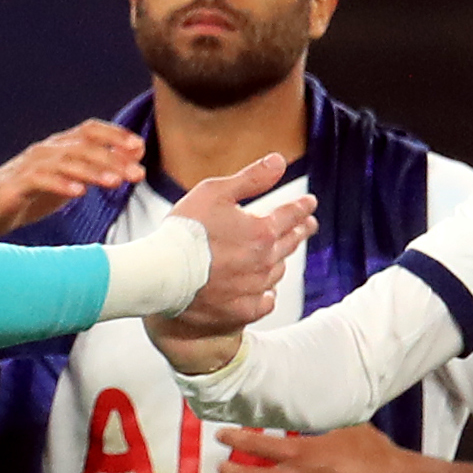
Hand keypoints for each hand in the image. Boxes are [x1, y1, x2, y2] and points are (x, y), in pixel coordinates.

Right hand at [0, 120, 143, 239]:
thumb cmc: (26, 198)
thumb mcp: (65, 183)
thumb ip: (94, 171)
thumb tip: (131, 161)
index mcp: (57, 147)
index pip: (89, 130)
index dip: (114, 135)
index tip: (139, 148)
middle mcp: (44, 151)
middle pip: (83, 147)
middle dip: (113, 159)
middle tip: (138, 175)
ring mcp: (28, 167)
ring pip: (65, 161)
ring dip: (93, 171)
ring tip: (115, 183)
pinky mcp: (14, 186)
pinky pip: (40, 180)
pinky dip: (60, 184)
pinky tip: (78, 193)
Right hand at [144, 154, 316, 370]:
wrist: (162, 274)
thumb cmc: (185, 229)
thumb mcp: (215, 192)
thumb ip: (251, 178)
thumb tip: (280, 161)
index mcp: (262, 230)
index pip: (291, 215)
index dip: (302, 207)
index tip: (310, 203)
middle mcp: (264, 260)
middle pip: (290, 243)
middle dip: (300, 230)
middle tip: (308, 225)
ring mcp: (254, 288)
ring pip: (277, 272)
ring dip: (281, 260)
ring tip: (282, 255)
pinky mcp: (242, 310)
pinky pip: (264, 302)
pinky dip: (267, 295)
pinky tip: (267, 292)